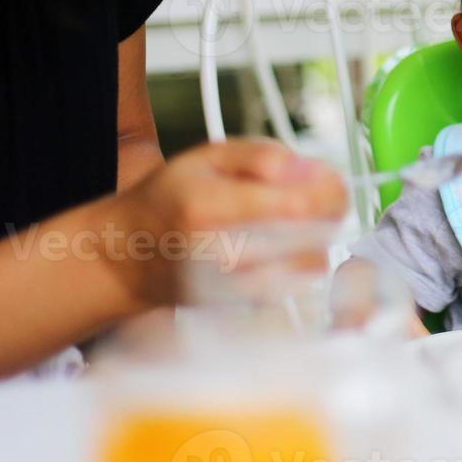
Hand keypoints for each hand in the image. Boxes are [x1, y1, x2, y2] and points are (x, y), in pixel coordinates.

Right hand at [94, 138, 347, 307]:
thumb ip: (261, 155)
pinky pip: (298, 283)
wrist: (130, 257)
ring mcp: (234, 287)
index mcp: (212, 207)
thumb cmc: (169, 200)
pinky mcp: (243, 306)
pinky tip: (283, 244)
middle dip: (329, 209)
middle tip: (317, 193)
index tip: (331, 179)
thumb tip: (305, 167)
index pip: (300, 205)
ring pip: (313, 263)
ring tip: (294, 219)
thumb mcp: (206, 156)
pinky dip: (302, 260)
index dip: (330, 190)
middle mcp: (223, 253)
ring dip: (318, 236)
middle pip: (316, 234)